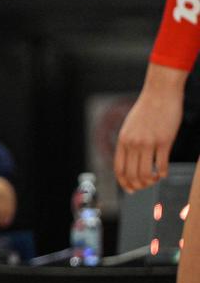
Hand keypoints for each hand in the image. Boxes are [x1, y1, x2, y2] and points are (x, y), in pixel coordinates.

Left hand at [115, 69, 184, 191]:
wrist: (160, 94)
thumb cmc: (146, 110)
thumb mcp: (129, 127)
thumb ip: (128, 143)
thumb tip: (128, 162)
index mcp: (123, 141)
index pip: (119, 169)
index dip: (124, 182)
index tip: (130, 189)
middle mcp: (133, 143)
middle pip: (132, 175)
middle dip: (138, 185)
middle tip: (146, 185)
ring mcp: (148, 142)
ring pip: (146, 173)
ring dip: (151, 181)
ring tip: (155, 179)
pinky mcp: (164, 140)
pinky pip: (162, 164)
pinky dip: (162, 173)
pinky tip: (164, 173)